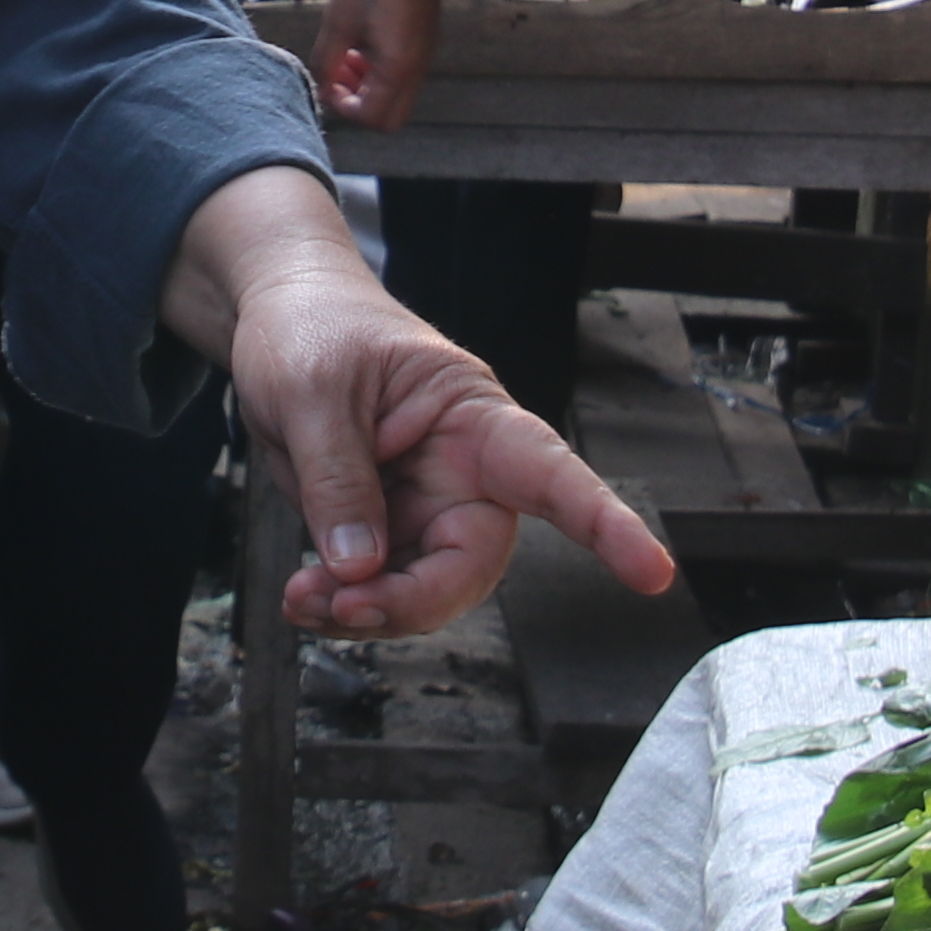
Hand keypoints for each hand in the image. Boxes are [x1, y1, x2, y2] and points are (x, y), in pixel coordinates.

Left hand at [181, 173, 673, 638]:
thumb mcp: (312, 391)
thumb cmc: (314, 328)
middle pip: (473, 562)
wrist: (279, 317)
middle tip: (344, 607)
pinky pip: (380, 589)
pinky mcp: (385, 530)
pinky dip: (342, 606)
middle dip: (414, 601)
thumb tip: (359, 569)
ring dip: (368, 613)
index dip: (605, 525)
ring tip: (304, 600)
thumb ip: (338, 478)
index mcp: (474, 417)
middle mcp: (463, 470)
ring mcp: (424, 506)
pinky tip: (304, 598)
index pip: (552, 473)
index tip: (652, 572)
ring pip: (424, 590)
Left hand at [313, 0, 443, 130]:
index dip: (344, 108)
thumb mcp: (337, 24)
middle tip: (340, 74)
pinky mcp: (422, 47)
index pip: (372, 118)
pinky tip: (363, 44)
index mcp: (397, 68)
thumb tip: (321, 90)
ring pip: (395, 98)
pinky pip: (401, 78)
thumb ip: (325, 64)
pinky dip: (379, 73)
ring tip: (348, 55)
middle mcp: (416, 70)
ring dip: (367, 88)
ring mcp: (423, 60)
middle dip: (358, 104)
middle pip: (389, 118)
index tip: (328, 81)